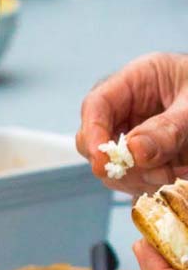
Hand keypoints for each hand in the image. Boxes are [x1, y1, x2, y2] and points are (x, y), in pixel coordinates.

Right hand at [77, 53, 187, 192]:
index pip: (96, 106)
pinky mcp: (143, 161)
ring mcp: (131, 138)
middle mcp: (125, 112)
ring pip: (114, 168)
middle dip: (121, 165)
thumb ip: (168, 127)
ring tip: (175, 173)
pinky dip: (151, 186)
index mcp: (132, 83)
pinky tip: (176, 175)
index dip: (93, 135)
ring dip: (141, 180)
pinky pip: (134, 181)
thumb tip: (135, 153)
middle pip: (95, 143)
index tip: (104, 163)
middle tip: (156, 173)